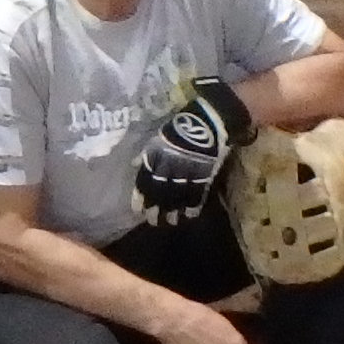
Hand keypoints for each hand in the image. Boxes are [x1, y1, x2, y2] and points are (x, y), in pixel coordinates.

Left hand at [130, 80, 249, 227]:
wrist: (209, 122)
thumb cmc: (182, 127)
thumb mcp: (160, 136)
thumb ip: (148, 152)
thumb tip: (134, 164)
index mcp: (158, 157)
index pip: (146, 181)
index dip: (141, 197)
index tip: (137, 209)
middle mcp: (170, 168)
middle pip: (160, 194)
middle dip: (155, 209)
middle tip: (153, 221)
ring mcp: (188, 174)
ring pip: (177, 198)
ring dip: (172, 211)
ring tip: (170, 221)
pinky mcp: (204, 177)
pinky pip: (197, 195)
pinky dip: (193, 206)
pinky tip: (190, 215)